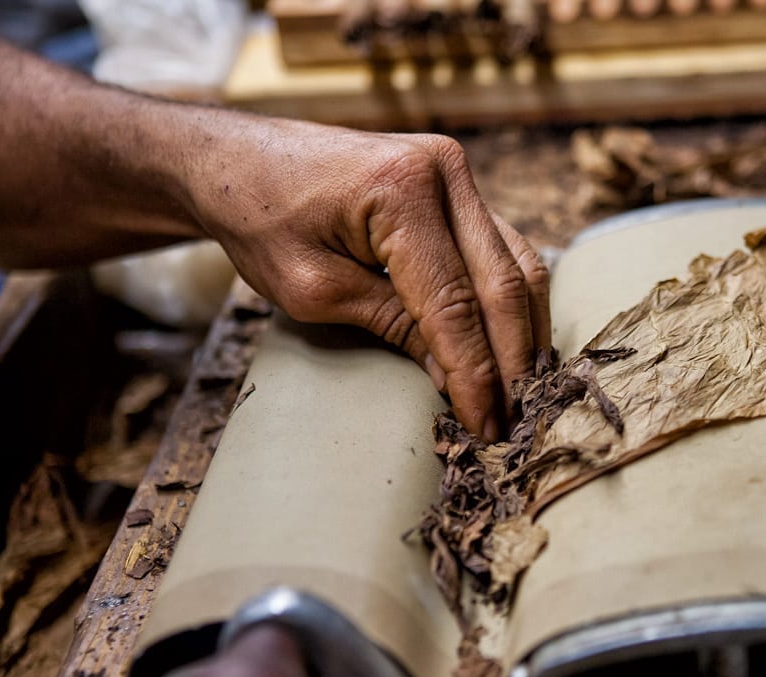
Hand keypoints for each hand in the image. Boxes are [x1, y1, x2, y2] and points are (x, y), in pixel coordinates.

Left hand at [184, 121, 549, 440]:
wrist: (240, 161)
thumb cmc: (261, 221)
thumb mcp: (314, 288)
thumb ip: (391, 325)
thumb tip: (454, 377)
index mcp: (401, 191)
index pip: (454, 303)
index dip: (474, 372)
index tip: (485, 426)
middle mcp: (443, 172)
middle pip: (503, 282)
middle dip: (512, 359)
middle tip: (516, 419)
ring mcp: (456, 173)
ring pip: (519, 264)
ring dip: (525, 331)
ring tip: (524, 389)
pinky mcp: (458, 186)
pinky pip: (504, 249)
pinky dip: (512, 300)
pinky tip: (515, 343)